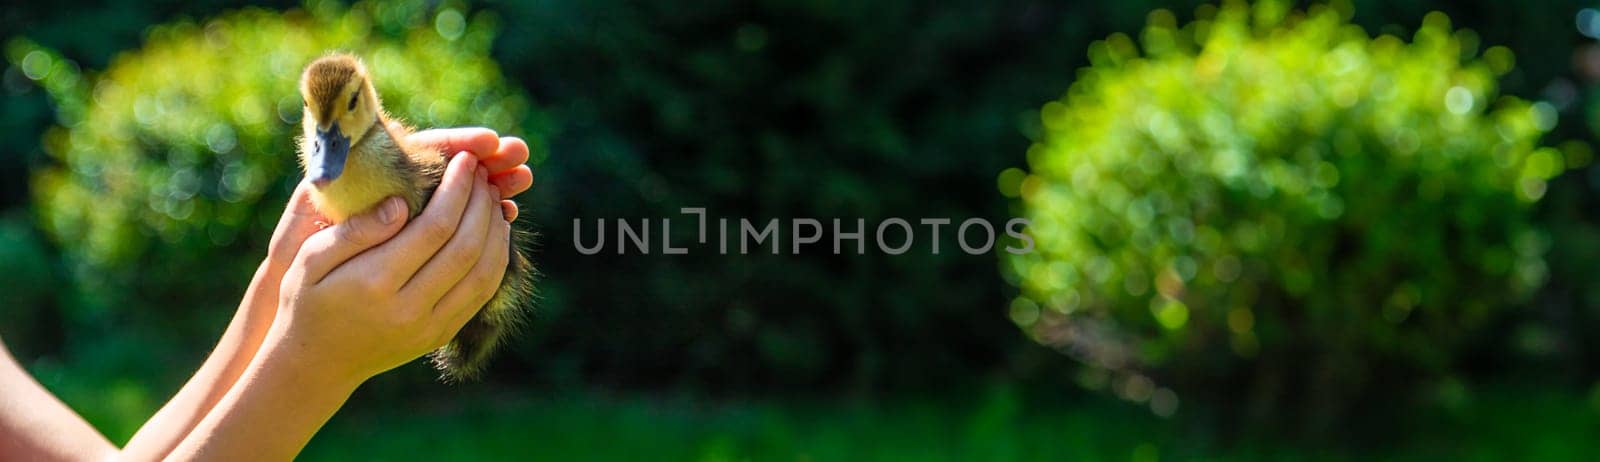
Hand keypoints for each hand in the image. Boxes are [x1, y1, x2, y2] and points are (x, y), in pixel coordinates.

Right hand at [251, 127, 532, 313]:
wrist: (315, 364)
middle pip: (466, 246)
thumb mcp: (310, 259)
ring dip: (495, 229)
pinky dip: (496, 258)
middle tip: (484, 172)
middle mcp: (409, 309)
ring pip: (485, 272)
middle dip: (481, 203)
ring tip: (492, 196)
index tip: (466, 160)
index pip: (434, 227)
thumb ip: (355, 230)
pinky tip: (492, 231)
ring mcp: (430, 327)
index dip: (457, 189)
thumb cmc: (306, 301)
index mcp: (375, 283)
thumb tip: (400, 202)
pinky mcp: (442, 335)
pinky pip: (483, 293)